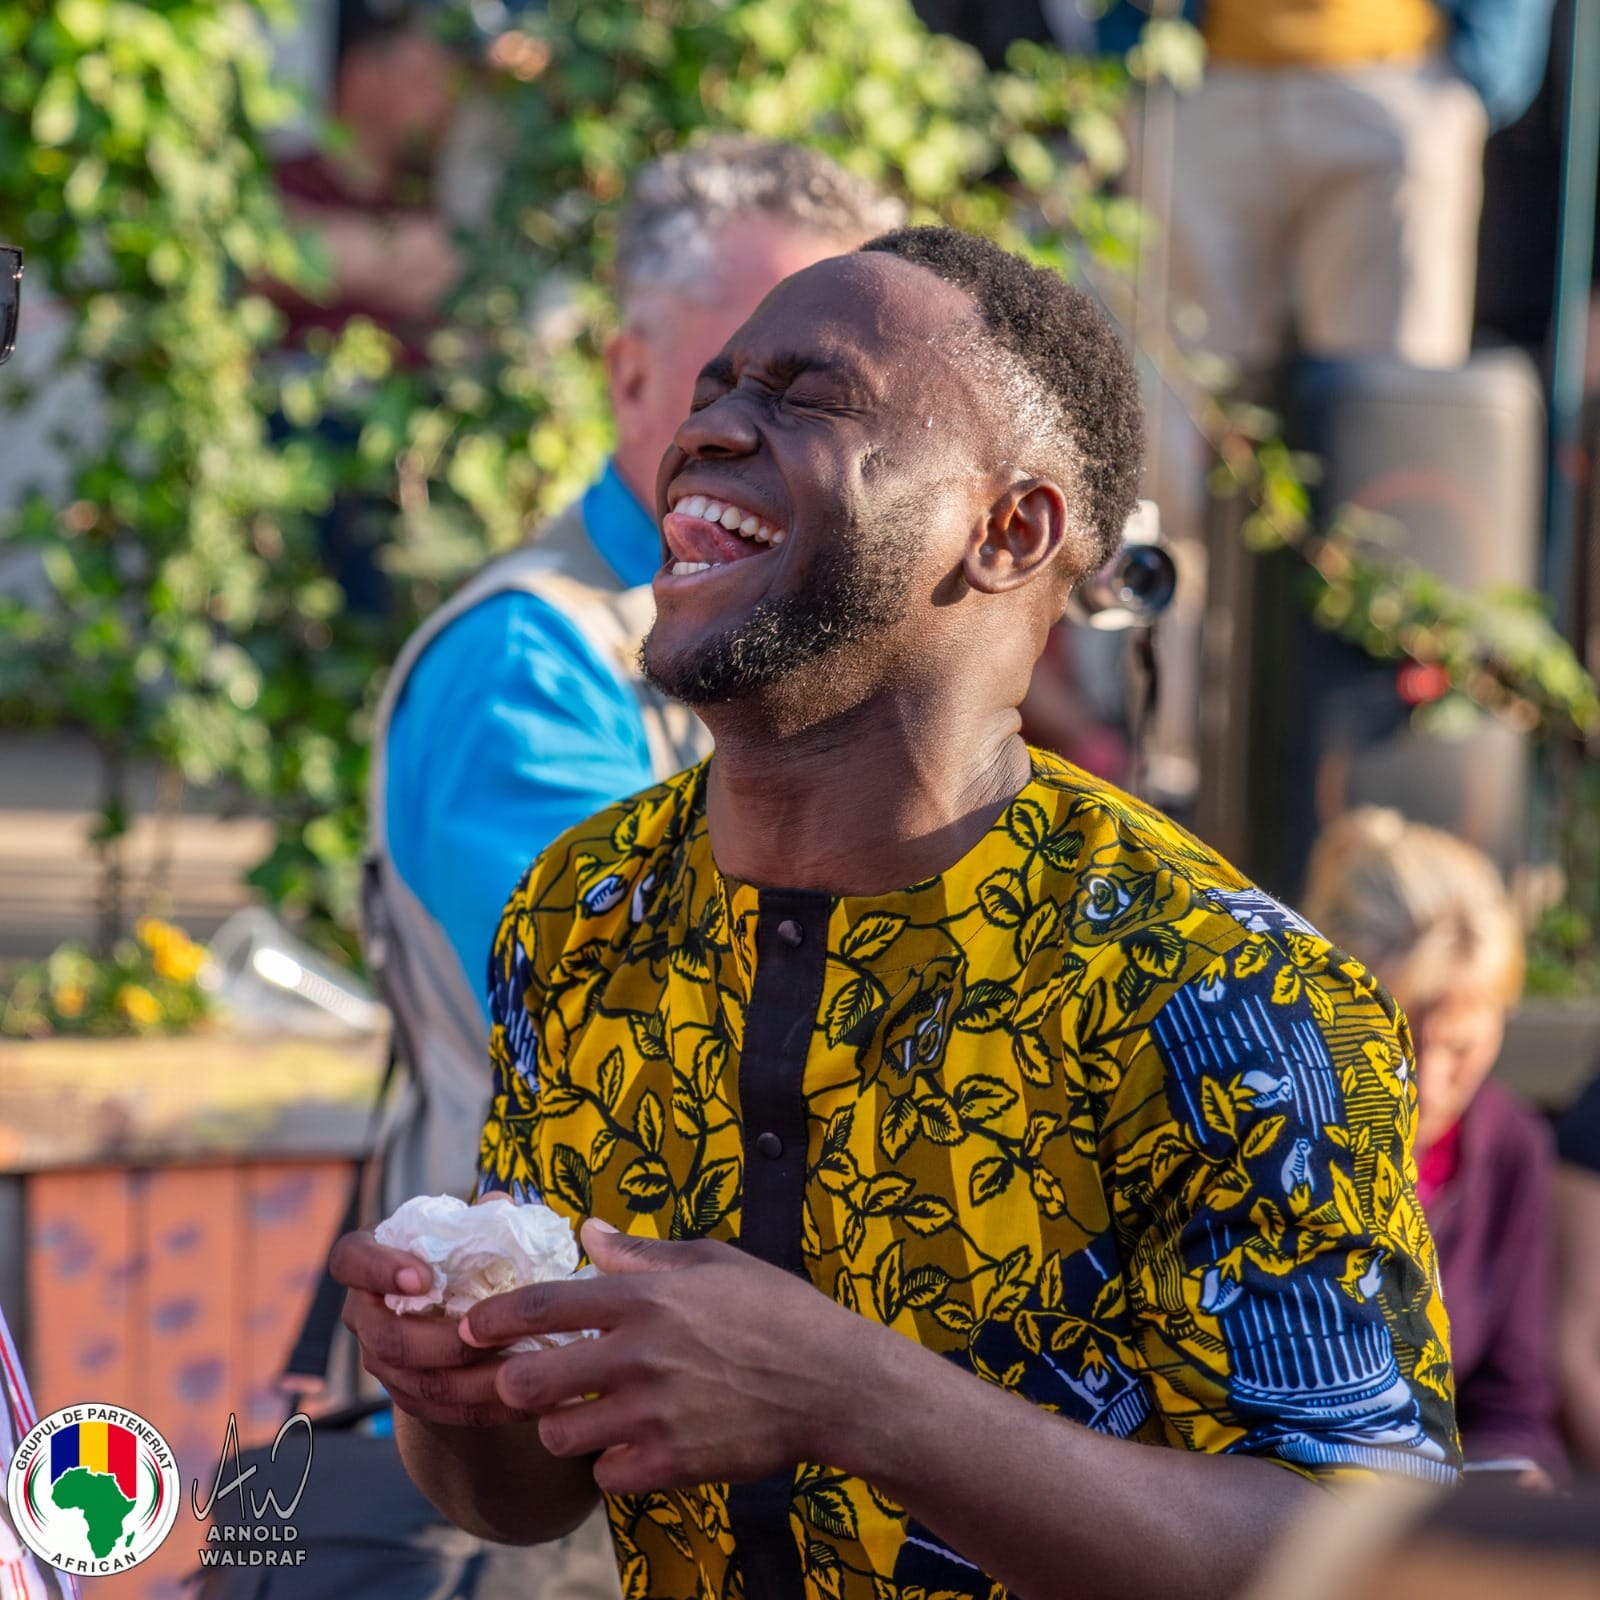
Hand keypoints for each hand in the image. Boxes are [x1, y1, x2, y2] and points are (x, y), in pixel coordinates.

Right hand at [331, 1227, 520, 1428]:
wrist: (449, 1299)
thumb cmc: (453, 1249)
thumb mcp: (460, 1225)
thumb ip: (480, 1215)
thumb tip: (503, 1206)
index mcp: (366, 1259)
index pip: (351, 1260)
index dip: (380, 1271)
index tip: (424, 1278)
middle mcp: (363, 1313)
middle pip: (386, 1338)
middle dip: (442, 1341)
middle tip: (489, 1332)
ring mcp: (378, 1359)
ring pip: (414, 1382)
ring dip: (468, 1380)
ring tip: (515, 1367)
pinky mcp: (404, 1393)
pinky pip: (436, 1410)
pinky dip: (477, 1405)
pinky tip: (517, 1395)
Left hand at [460, 1220, 877, 1493]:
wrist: (834, 1381)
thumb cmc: (776, 1310)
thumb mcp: (712, 1260)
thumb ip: (641, 1252)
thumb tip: (588, 1231)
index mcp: (646, 1297)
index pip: (544, 1305)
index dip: (495, 1318)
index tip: (470, 1327)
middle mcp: (641, 1354)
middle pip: (532, 1381)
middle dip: (517, 1384)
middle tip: (530, 1382)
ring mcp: (654, 1413)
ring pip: (560, 1435)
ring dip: (563, 1428)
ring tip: (587, 1417)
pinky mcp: (673, 1463)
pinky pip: (606, 1476)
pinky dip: (611, 1466)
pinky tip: (632, 1448)